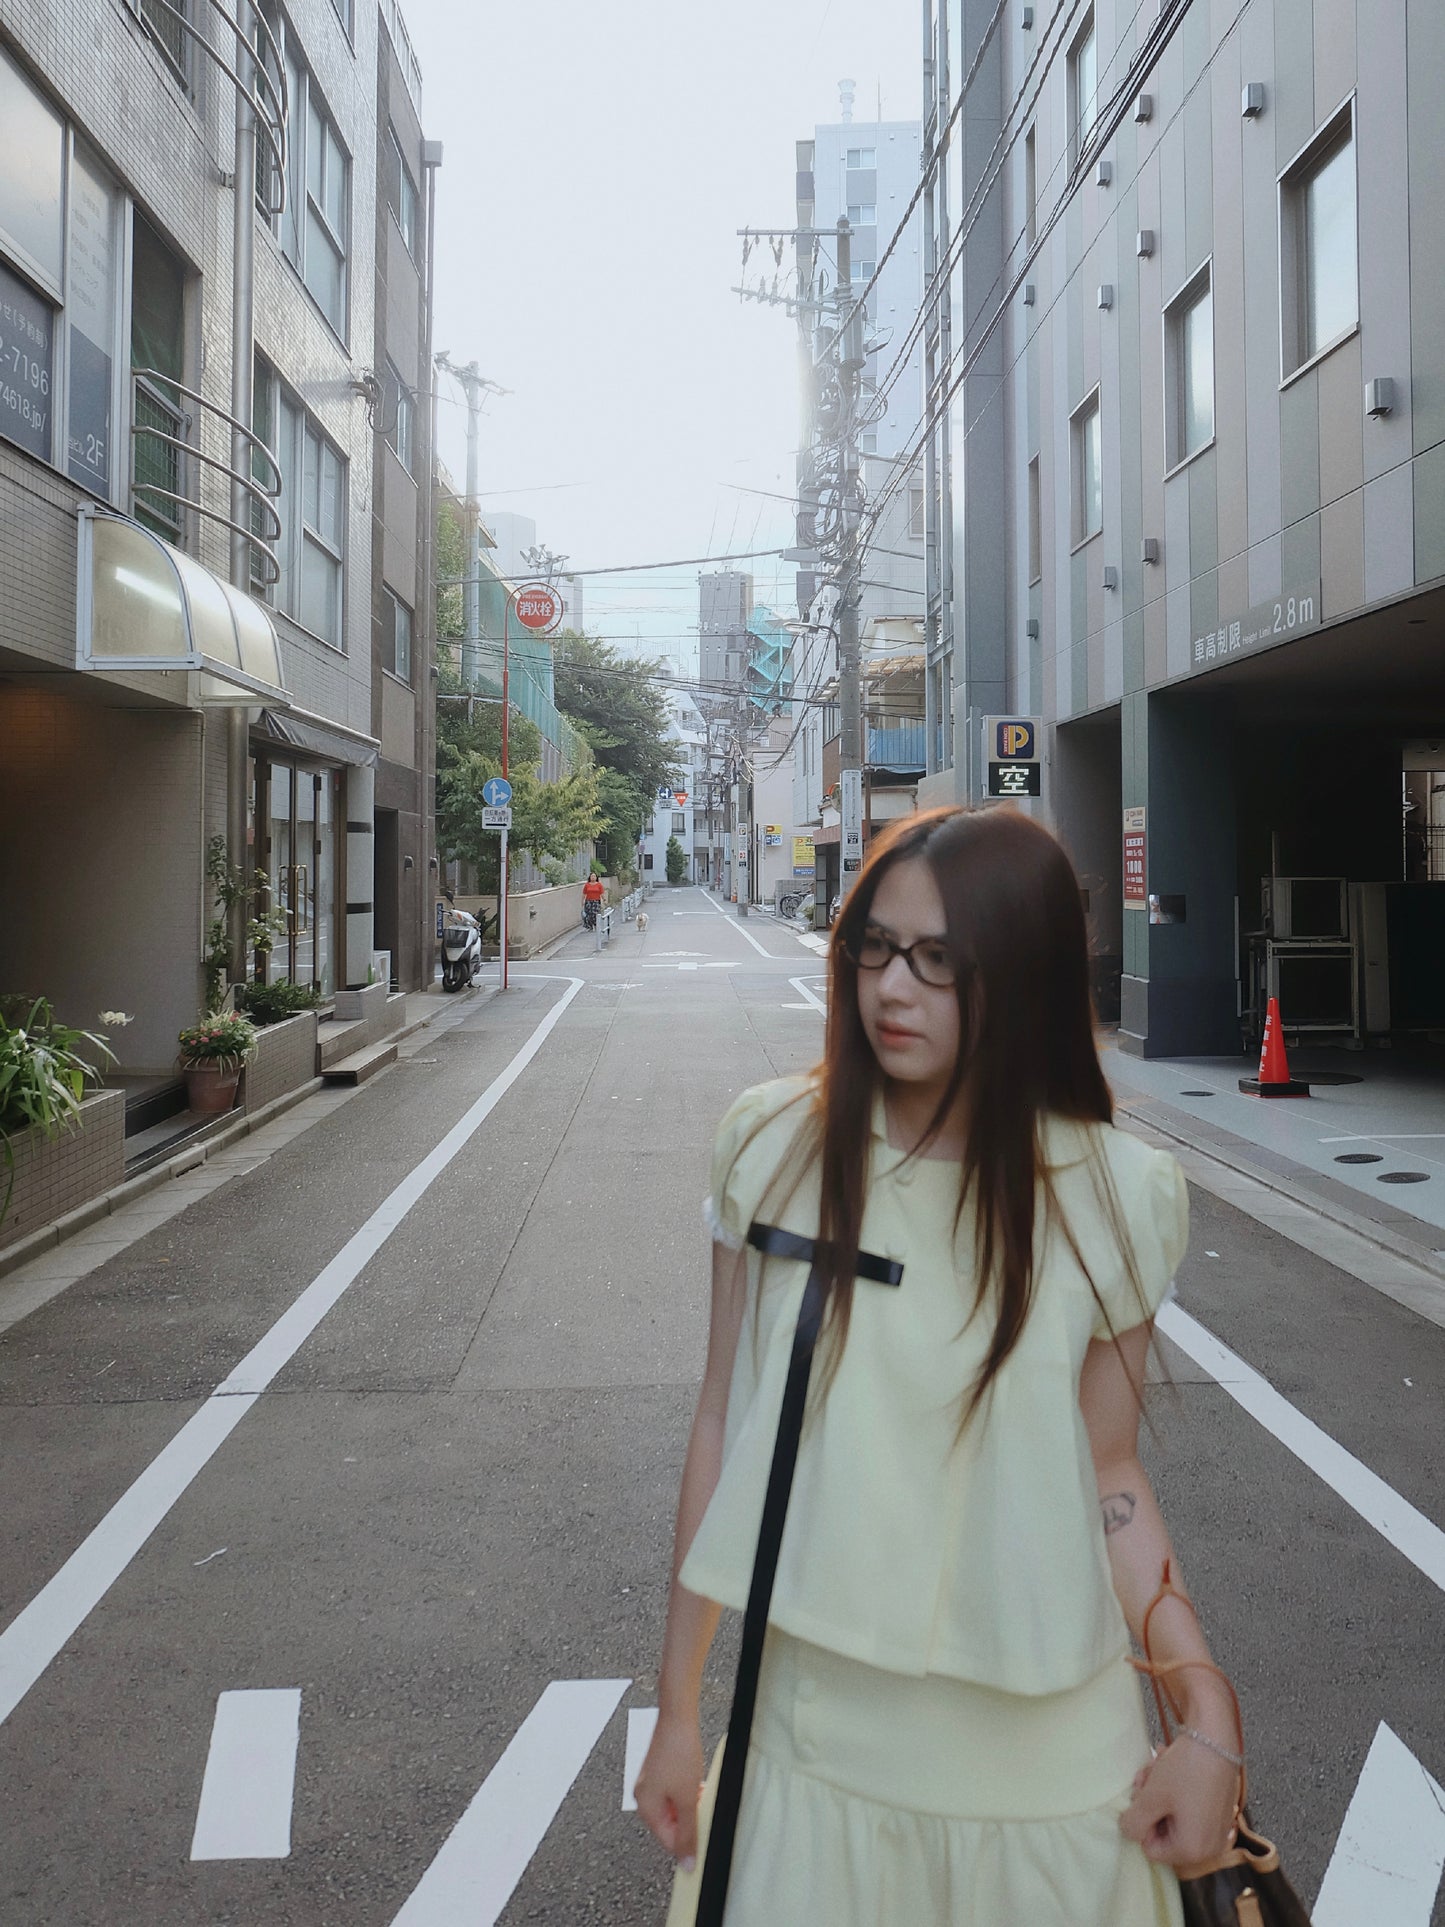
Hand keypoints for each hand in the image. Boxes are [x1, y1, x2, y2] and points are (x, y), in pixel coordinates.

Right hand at [633, 1710, 705, 1869]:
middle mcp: (644, 1796)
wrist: (677, 1718)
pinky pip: (675, 1794)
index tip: (705, 1844)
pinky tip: (698, 1784)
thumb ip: (688, 1833)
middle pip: (670, 1825)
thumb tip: (687, 1862)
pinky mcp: (659, 1772)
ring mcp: (651, 1784)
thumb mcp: (687, 1798)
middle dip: (690, 1821)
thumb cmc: (678, 1752)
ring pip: (675, 1809)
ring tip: (702, 1793)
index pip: (667, 1841)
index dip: (688, 1844)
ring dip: (690, 1807)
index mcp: (645, 1807)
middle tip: (705, 1810)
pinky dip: (688, 1794)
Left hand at [1120, 1735, 1238, 1868]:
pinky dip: (1175, 1790)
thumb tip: (1128, 1832)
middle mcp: (1209, 1847)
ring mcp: (1216, 1830)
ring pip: (1172, 1816)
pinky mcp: (1219, 1812)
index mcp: (1192, 1851)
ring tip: (1158, 1766)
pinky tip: (1170, 1765)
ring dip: (1159, 1792)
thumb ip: (1133, 1822)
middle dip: (1150, 1804)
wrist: (1216, 1738)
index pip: (1151, 1849)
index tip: (1143, 1794)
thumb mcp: (1151, 1797)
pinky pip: (1188, 1808)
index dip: (1142, 1822)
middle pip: (1163, 1832)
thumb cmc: (1185, 1770)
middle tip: (1147, 1777)